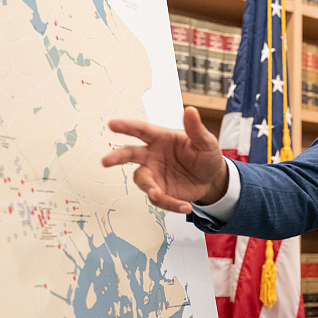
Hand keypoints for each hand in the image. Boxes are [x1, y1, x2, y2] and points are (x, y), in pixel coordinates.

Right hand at [102, 107, 228, 213]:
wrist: (212, 178)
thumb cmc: (205, 155)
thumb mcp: (206, 142)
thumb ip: (196, 129)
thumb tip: (190, 111)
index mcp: (161, 138)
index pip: (142, 130)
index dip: (127, 126)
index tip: (112, 124)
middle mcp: (152, 155)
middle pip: (130, 154)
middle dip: (117, 157)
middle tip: (105, 161)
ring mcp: (154, 174)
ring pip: (142, 180)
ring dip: (149, 187)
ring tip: (158, 194)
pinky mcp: (160, 190)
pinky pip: (159, 198)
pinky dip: (170, 204)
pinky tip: (185, 206)